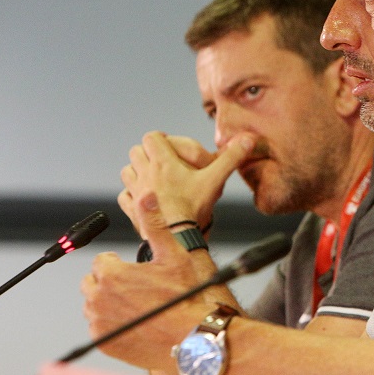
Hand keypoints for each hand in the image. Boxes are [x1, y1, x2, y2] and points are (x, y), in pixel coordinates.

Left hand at [81, 193, 214, 369]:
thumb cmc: (184, 296)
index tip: (138, 272)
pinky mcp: (102, 342)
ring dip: (109, 302)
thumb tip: (147, 195)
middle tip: (138, 289)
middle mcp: (97, 297)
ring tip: (137, 306)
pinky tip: (135, 323)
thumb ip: (154, 224)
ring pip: (94, 305)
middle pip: (93, 282)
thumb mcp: (173, 254)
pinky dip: (112, 325)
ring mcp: (98, 322)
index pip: (102, 261)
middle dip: (110, 282)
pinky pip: (99, 328)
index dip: (121, 264)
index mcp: (110, 273)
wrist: (191, 338)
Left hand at [118, 131, 254, 234]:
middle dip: (148, 152)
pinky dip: (131, 194)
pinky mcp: (132, 210)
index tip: (168, 144)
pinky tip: (143, 199)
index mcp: (163, 162)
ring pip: (127, 171)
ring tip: (152, 177)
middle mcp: (145, 174)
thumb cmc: (195, 209)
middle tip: (162, 160)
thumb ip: (231, 159)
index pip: (151, 137)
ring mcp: (136, 192)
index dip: (160, 139)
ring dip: (137, 171)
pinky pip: (124, 195)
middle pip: (136, 151)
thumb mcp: (216, 180)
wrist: (178, 237)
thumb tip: (249, 140)